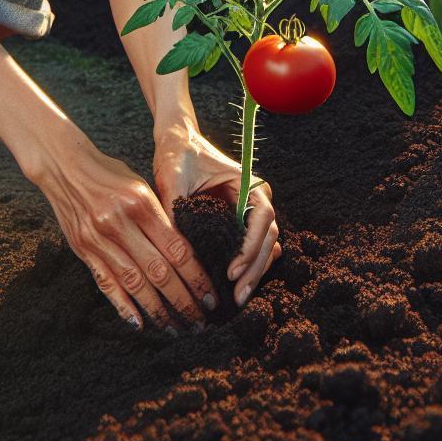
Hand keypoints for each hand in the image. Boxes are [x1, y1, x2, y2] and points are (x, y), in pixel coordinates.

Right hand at [33, 131, 217, 332]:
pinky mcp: (82, 250)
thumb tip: (186, 252)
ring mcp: (98, 239)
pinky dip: (123, 305)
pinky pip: (105, 283)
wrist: (64, 166)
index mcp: (141, 203)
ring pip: (134, 283)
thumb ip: (161, 216)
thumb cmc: (110, 173)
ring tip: (175, 328)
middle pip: (158, 271)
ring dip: (157, 310)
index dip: (196, 277)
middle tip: (200, 322)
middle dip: (182, 300)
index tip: (211, 296)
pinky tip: (139, 322)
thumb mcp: (141, 185)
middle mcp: (119, 223)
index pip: (176, 248)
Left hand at [152, 124, 281, 307]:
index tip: (231, 270)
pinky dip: (248, 267)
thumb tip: (173, 248)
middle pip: (268, 237)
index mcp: (247, 182)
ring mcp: (249, 210)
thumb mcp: (172, 178)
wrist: (178, 141)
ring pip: (265, 246)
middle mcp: (255, 196)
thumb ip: (174, 208)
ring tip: (236, 298)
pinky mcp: (238, 220)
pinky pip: (252, 247)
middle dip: (255, 269)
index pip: (262, 217)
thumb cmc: (177, 155)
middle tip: (237, 297)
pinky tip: (235, 287)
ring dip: (254, 272)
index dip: (251, 247)